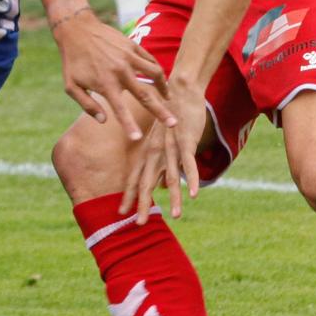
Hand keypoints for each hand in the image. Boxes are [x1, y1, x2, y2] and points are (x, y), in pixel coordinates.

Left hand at [50, 6, 173, 140]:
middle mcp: (120, 72)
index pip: (120, 110)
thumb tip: (104, 121)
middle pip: (146, 96)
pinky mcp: (133, 46)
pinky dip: (158, 70)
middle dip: (161, 112)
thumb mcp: (71, 86)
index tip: (138, 138)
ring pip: (155, 74)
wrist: (76, 29)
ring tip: (168, 98)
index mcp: (105, 84)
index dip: (129, 125)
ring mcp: (129, 57)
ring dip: (164, 88)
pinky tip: (160, 78)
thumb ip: (87, 105)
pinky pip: (151, 60)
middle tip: (174, 124)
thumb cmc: (72, 60)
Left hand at [121, 72, 208, 221]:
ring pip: (171, 178)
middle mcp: (155, 153)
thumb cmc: (170, 118)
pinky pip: (188, 164)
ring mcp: (170, 148)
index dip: (128, 197)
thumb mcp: (163, 144)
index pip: (135, 179)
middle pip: (147, 183)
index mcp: (148, 153)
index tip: (121, 214)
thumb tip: (165, 187)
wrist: (178, 90)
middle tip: (138, 225)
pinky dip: (192, 180)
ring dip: (174, 199)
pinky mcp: (186, 141)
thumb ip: (163, 166)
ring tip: (176, 217)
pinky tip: (194, 194)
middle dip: (143, 205)